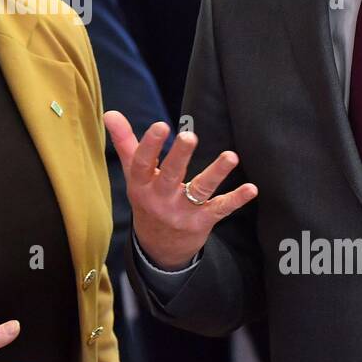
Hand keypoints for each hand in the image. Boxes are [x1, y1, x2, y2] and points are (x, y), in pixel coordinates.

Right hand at [103, 110, 257, 269]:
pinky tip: (251, 189)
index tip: (161, 126)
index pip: (142, 163)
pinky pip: (220, 209)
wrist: (159, 248)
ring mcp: (182, 212)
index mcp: (141, 185)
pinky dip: (236, 199)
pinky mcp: (202, 222)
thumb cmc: (147, 200)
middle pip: (170, 175)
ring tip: (230, 156)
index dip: (150, 145)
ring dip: (216, 173)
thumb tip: (110, 113)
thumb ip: (125, 142)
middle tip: (190, 136)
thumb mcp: (134, 174)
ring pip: (199, 190)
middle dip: (180, 156)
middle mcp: (160, 199)